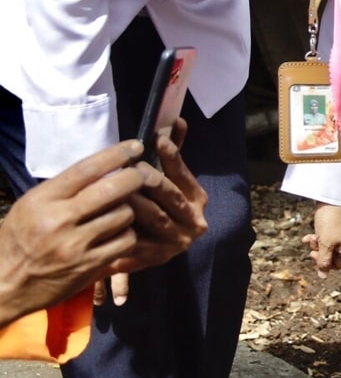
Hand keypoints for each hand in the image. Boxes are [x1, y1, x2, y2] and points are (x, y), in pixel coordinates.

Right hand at [0, 141, 154, 324]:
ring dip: (130, 210)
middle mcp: (58, 219)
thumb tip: (104, 168)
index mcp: (42, 200)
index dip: (117, 154)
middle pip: (113, 189)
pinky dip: (128, 234)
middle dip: (135, 178)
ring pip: (124, 215)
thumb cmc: (18, 241)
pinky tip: (120, 233)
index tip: (135, 146)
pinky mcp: (89, 265)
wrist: (5, 285)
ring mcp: (76, 244)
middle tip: (141, 175)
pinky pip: (125, 241)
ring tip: (122, 210)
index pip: (86, 169)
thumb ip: (64, 189)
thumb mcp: (30, 207)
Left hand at [101, 124, 209, 304]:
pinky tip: (107, 221)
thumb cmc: (158, 205)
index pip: (184, 174)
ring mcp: (177, 241)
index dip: (172, 156)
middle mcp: (194, 221)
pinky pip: (140, 242)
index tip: (157, 139)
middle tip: (132, 167)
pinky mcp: (158, 258)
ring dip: (136, 204)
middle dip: (151, 180)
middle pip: (171, 196)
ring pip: (155, 218)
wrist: (159, 247)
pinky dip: (124, 231)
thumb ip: (171, 153)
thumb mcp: (167, 179)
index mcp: (197, 198)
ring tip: (116, 191)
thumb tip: (176, 120)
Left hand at [303, 204, 340, 299]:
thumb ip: (323, 261)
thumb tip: (323, 275)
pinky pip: (325, 243)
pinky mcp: (333, 233)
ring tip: (311, 241)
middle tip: (313, 254)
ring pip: (327, 253)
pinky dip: (317, 241)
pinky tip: (309, 237)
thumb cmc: (331, 222)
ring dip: (317, 249)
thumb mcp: (325, 244)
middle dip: (322, 260)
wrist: (330, 201)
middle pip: (335, 263)